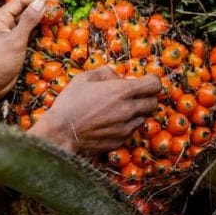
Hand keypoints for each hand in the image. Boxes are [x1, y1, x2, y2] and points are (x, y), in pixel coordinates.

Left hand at [0, 0, 51, 111]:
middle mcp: (3, 24)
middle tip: (60, 11)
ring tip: (58, 20)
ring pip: (27, 23)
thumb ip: (29, 20)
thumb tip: (41, 2)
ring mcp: (8, 35)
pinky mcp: (13, 46)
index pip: (21, 1)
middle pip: (25, 11)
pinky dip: (38, 33)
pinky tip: (49, 33)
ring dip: (41, 22)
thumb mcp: (15, 40)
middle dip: (42, 10)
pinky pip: (27, 35)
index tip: (56, 1)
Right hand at [29, 66, 159, 153]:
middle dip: (145, 97)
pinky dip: (125, 126)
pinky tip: (109, 123)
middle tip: (130, 96)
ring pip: (142, 118)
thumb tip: (117, 77)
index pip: (155, 84)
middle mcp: (129, 110)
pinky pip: (131, 131)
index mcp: (122, 91)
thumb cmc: (70, 102)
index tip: (145, 81)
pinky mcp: (121, 141)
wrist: (61, 132)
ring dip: (135, 113)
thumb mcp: (83, 78)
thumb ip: (105, 72)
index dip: (151, 81)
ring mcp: (126, 128)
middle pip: (153, 103)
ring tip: (116, 111)